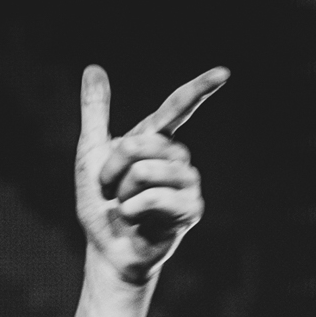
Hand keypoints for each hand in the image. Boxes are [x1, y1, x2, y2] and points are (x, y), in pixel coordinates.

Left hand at [76, 64, 226, 286]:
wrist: (108, 250)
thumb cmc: (101, 205)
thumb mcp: (91, 154)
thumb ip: (95, 112)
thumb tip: (93, 67)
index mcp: (156, 141)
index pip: (178, 108)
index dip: (199, 89)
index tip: (224, 73)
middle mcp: (177, 157)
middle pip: (143, 144)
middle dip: (114, 167)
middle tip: (110, 189)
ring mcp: (187, 183)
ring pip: (148, 170)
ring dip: (123, 191)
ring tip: (124, 206)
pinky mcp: (190, 209)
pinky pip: (156, 197)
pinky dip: (133, 209)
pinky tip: (135, 219)